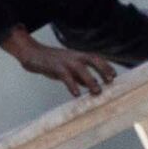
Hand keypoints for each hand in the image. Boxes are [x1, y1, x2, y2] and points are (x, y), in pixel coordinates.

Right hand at [1, 29, 124, 96]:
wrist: (32, 55)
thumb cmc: (53, 63)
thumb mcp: (69, 69)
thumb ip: (81, 77)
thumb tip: (93, 86)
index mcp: (78, 55)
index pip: (96, 58)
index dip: (106, 66)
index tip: (114, 76)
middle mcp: (74, 56)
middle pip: (93, 59)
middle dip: (103, 69)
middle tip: (111, 81)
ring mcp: (65, 61)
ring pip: (81, 68)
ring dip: (90, 79)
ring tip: (97, 91)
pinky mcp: (55, 67)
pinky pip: (65, 76)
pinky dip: (72, 84)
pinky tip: (76, 93)